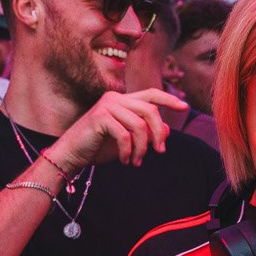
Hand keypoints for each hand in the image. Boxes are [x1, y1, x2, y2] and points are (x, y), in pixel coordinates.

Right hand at [46, 89, 185, 170]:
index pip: (151, 94)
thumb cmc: (99, 147)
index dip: (169, 99)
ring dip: (142, 147)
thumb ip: (146, 133)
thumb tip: (167, 129)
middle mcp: (115, 99)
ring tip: (137, 161)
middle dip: (158, 133)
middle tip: (160, 151)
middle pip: (150, 111)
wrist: (71, 154)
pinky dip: (127, 151)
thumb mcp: (128, 141)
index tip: (185, 106)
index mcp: (122, 100)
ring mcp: (107, 106)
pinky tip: (124, 160)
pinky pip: (125, 135)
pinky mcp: (100, 118)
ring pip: (139, 125)